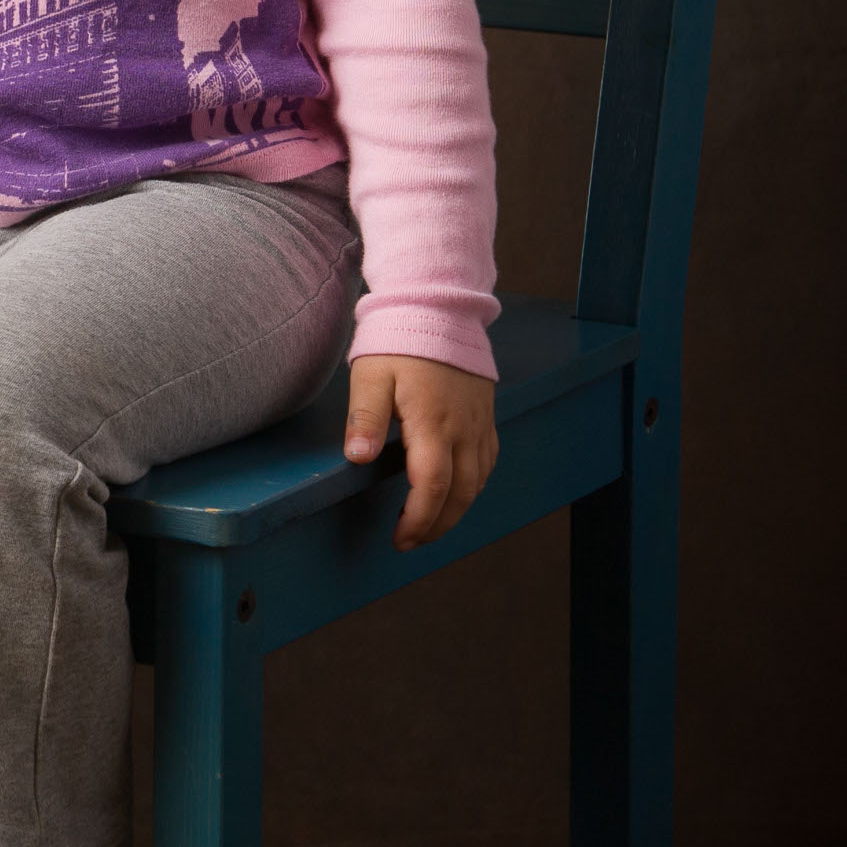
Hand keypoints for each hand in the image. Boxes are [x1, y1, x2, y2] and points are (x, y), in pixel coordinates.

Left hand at [343, 354, 497, 551]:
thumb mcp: (371, 375)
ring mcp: (479, 423)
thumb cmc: (400, 339)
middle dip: (437, 526)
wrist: (439, 306)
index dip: (417, 520)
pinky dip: (474, 486)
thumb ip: (365, 418)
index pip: (431, 486)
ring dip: (456, 510)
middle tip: (411, 541)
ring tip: (430, 525)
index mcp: (432, 422)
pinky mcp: (486, 415)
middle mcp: (463, 428)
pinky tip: (456, 492)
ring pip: (478, 482)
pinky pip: (488, 461)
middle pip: (460, 494)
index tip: (400, 538)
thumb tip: (359, 458)